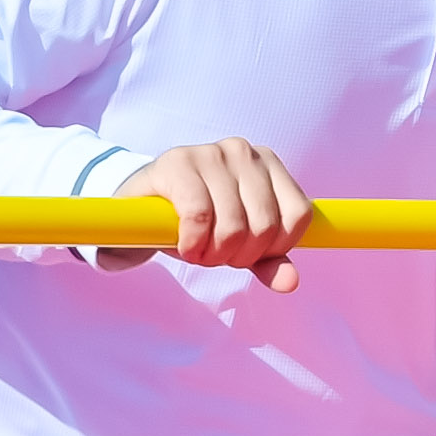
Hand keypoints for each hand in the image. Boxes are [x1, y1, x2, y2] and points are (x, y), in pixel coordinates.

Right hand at [103, 137, 308, 283]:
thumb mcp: (237, 243)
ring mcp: (211, 153)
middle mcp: (244, 152)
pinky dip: (193, 242)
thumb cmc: (195, 221)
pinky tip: (184, 245)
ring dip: (213, 254)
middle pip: (266, 225)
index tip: (247, 253)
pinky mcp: (178, 162)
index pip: (298, 215)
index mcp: (269, 164)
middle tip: (214, 256)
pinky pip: (199, 215)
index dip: (274, 248)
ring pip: (234, 224)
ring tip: (198, 251)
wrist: (137, 207)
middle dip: (239, 255)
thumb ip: (268, 261)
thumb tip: (290, 283)